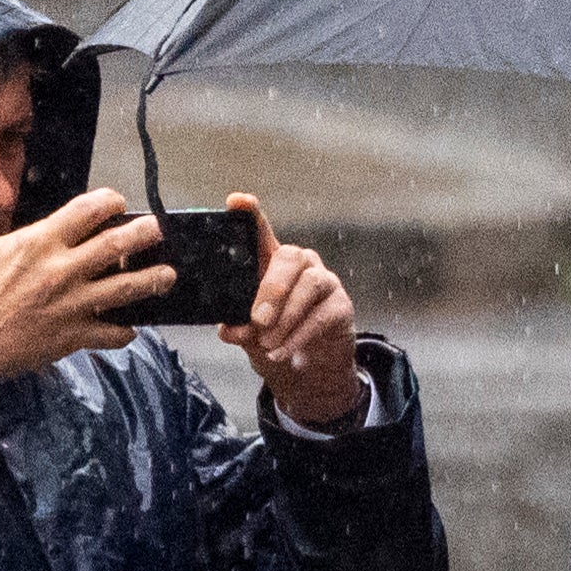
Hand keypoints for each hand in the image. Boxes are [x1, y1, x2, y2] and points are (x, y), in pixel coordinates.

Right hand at [0, 189, 168, 386]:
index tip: (119, 203)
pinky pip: (114, 333)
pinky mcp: (76, 335)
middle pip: (116, 245)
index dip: (110, 201)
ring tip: (168, 274)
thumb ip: (36, 238)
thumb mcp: (0, 251)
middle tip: (158, 230)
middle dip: (145, 234)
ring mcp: (73, 304)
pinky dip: (126, 330)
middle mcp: (62, 271)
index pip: (86, 210)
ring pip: (127, 288)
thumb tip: (64, 229)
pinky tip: (131, 325)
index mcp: (40, 244)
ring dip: (153, 279)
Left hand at [219, 196, 365, 426]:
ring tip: (268, 343)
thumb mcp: (249, 334)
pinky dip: (299, 336)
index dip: (250, 214)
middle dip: (272, 289)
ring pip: (310, 283)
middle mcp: (300, 265)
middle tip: (257, 320)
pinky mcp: (341, 305)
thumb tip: (229, 330)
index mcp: (269, 262)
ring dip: (287, 315)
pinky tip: (282, 352)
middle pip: (290, 256)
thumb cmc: (273, 337)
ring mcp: (324, 282)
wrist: (307, 368)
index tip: (237, 202)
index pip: (260, 231)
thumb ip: (239, 328)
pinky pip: (322, 315)